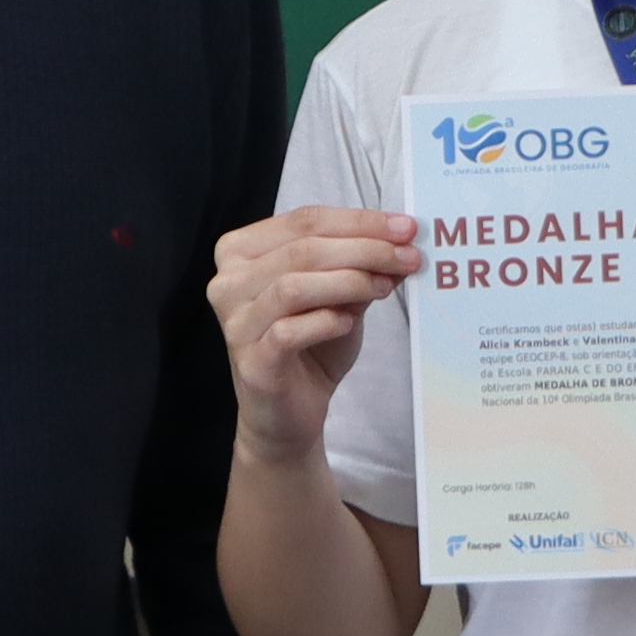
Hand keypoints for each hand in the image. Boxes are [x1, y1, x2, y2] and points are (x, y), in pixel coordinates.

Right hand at [211, 207, 422, 465]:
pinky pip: (288, 331)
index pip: (304, 220)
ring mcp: (235, 323)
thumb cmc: (309, 347)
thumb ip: (360, 266)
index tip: (406, 228)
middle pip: (302, 248)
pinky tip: (349, 323)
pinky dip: (325, 321)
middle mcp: (228, 282)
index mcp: (241, 252)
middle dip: (364, 249)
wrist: (287, 415)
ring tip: (386, 287)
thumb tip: (401, 239)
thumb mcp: (339, 296)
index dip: (359, 221)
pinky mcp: (251, 361)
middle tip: (408, 257)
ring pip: (293, 285)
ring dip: (350, 281)